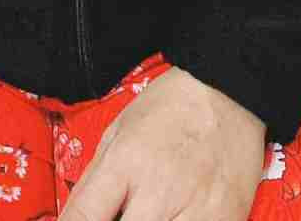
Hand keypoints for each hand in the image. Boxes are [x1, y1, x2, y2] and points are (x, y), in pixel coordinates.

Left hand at [58, 66, 270, 220]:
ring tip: (147, 213)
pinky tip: (174, 216)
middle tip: (120, 213)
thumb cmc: (171, 108)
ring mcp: (197, 209)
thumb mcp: (118, 132)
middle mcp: (161, 188)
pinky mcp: (226, 220)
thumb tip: (73, 218)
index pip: (86, 215)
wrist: (226, 92)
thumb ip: (93, 182)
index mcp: (127, 161)